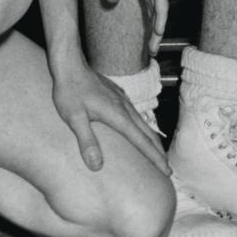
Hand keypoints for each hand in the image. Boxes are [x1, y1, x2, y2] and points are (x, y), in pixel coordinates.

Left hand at [47, 53, 167, 174]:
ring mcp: (122, 100)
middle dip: (159, 152)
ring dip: (152, 140)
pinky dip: (143, 128)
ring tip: (157, 153)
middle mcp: (124, 107)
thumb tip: (96, 166)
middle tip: (167, 169)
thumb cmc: (69, 91)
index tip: (167, 171)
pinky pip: (136, 116)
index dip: (155, 157)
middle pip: (148, 133)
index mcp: (118, 115)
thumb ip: (86, 140)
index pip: (142, 140)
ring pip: (143, 123)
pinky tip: (140, 131)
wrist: (70, 65)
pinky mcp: (118, 96)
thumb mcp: (74, 118)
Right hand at [89, 0, 168, 59]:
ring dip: (158, 26)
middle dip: (155, 26)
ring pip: (161, 4)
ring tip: (154, 44)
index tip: (144, 32)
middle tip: (151, 46)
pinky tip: (159, 28)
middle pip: (157, 4)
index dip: (148, 15)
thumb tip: (114, 2)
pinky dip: (160, 14)